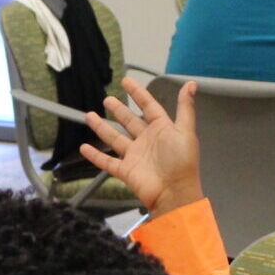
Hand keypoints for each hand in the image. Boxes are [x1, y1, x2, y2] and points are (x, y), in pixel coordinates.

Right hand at [80, 78, 203, 217]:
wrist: (174, 193)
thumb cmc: (182, 162)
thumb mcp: (185, 131)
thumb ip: (185, 108)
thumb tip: (190, 84)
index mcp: (162, 129)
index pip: (148, 106)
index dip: (138, 93)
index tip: (126, 81)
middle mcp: (147, 140)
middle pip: (129, 121)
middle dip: (118, 110)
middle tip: (107, 99)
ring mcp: (135, 155)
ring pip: (115, 138)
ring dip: (102, 127)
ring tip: (90, 115)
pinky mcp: (125, 170)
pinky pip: (107, 161)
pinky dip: (95, 155)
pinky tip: (84, 147)